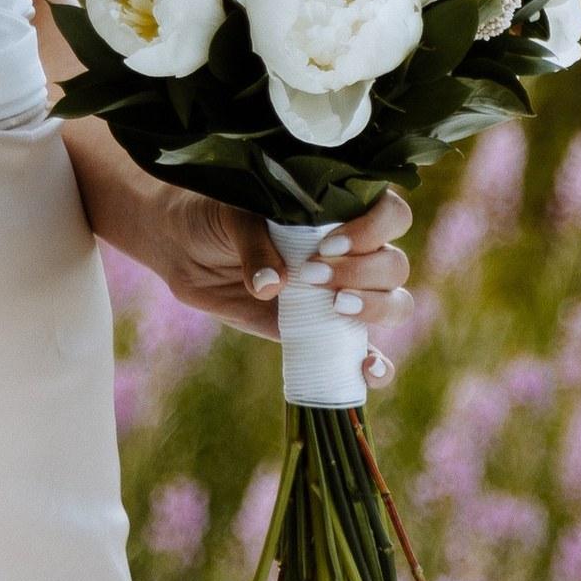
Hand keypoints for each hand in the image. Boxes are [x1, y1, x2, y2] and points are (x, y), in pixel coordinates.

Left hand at [100, 165, 415, 382]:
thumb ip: (256, 247)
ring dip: (376, 309)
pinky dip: (376, 364)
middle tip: (314, 275)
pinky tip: (369, 369)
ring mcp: (341, 293)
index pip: (391, 214)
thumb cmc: (215, 219)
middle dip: (365, 273)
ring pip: (392, 303)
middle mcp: (351, 252)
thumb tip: (271, 286)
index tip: (330, 245)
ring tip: (336, 308)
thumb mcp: (233, 220)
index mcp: (340, 211)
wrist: (185, 248)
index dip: (373, 230)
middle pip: (395, 264)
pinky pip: (363, 351)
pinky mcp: (322, 331)